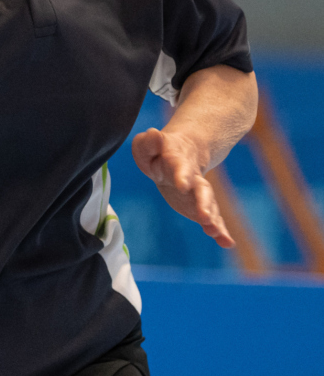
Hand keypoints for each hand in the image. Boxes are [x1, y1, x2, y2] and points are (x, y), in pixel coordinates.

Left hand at [131, 127, 234, 247]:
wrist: (181, 153)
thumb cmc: (158, 151)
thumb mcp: (148, 145)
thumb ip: (149, 142)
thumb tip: (154, 134)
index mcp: (177, 161)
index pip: (179, 167)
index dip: (181, 175)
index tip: (183, 185)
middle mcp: (192, 177)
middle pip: (201, 189)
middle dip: (203, 202)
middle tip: (204, 217)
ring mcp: (198, 192)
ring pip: (208, 204)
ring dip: (212, 218)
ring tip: (214, 231)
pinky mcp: (199, 205)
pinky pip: (212, 218)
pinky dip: (220, 230)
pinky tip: (227, 242)